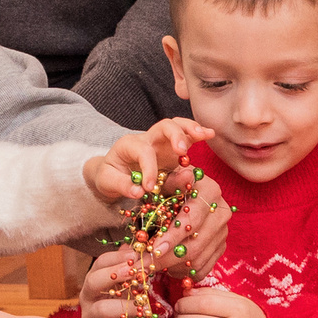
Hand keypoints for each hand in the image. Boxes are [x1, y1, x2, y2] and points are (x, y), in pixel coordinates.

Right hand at [75, 247, 142, 317]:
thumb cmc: (121, 303)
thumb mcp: (125, 283)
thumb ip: (130, 266)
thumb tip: (139, 247)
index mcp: (94, 279)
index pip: (101, 262)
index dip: (118, 257)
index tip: (136, 255)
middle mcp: (87, 296)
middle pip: (93, 281)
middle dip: (115, 275)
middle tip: (136, 272)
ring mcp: (88, 316)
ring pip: (103, 308)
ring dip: (126, 305)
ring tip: (144, 305)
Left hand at [83, 118, 214, 206]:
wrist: (112, 173)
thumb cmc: (110, 175)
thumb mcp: (107, 181)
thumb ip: (122, 185)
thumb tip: (138, 191)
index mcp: (129, 145)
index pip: (143, 151)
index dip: (148, 168)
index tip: (148, 187)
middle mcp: (147, 139)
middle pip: (163, 126)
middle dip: (175, 135)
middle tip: (182, 151)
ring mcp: (162, 142)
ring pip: (178, 126)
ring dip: (191, 129)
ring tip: (204, 135)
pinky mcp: (172, 149)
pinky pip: (186, 137)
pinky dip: (198, 134)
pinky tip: (210, 134)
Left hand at [151, 162, 229, 279]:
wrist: (178, 193)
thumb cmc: (166, 185)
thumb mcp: (163, 179)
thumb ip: (170, 181)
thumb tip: (185, 176)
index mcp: (209, 190)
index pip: (192, 219)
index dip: (173, 236)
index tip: (154, 249)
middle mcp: (221, 211)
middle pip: (195, 244)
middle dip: (166, 258)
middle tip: (142, 265)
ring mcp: (223, 231)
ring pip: (198, 259)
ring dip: (172, 267)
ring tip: (149, 266)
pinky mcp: (220, 246)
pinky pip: (204, 268)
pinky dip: (183, 272)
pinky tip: (166, 268)